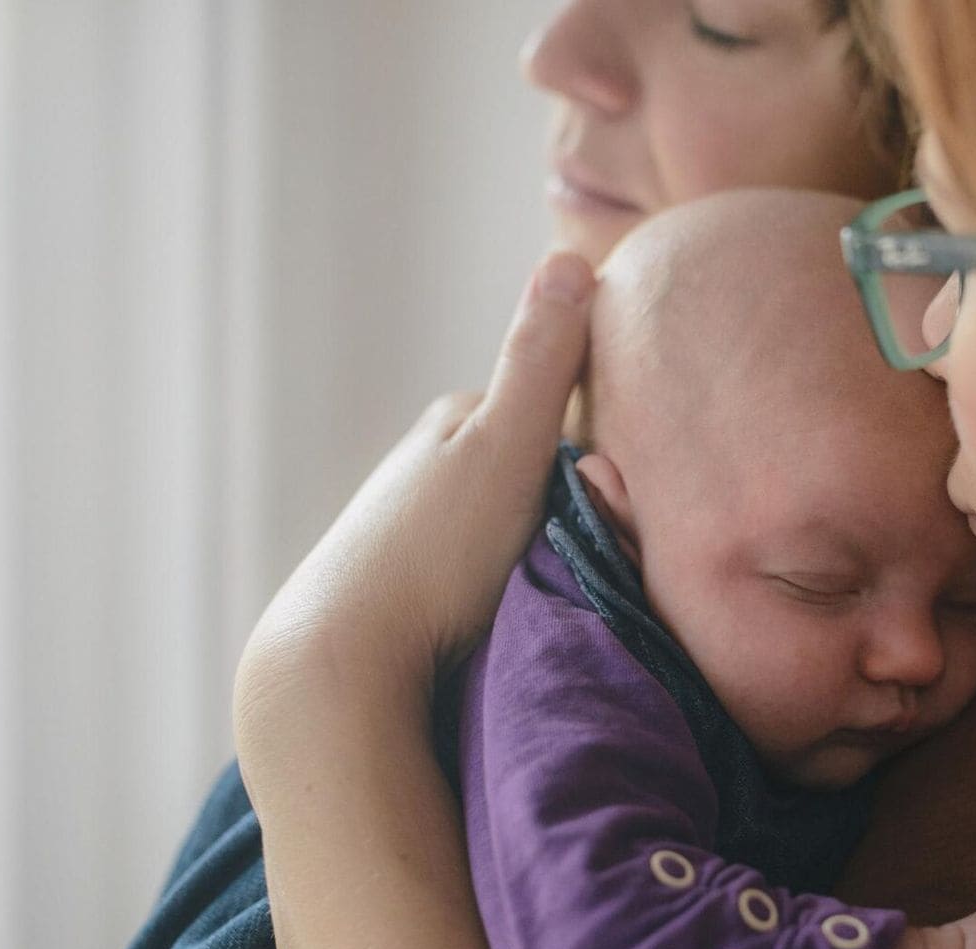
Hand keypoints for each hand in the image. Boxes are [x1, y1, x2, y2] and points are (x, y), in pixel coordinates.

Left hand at [235, 252, 596, 768]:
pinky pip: (493, 571)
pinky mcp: (415, 587)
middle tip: (604, 555)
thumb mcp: (506, 447)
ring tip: (567, 593)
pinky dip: (517, 585)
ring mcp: (419, 524)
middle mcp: (432, 461)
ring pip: (519, 523)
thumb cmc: (433, 554)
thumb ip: (542, 362)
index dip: (608, 449)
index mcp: (457, 417)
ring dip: (550, 550)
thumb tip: (573, 257)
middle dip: (579, 504)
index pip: (563, 411)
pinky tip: (523, 617)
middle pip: (542, 469)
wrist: (345, 664)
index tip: (631, 496)